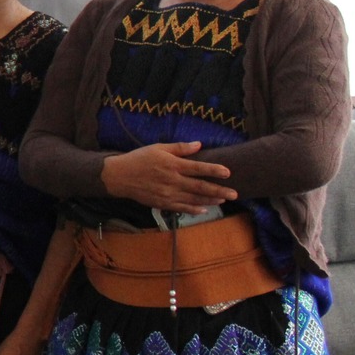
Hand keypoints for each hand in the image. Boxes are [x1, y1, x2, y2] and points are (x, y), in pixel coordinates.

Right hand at [100, 142, 235, 213]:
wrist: (119, 176)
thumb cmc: (139, 158)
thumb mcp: (158, 148)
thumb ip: (180, 148)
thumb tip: (199, 145)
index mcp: (172, 165)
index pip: (197, 168)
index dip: (214, 170)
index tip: (228, 172)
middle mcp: (172, 180)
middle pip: (200, 186)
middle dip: (219, 190)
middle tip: (235, 193)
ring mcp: (168, 194)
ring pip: (193, 198)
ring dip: (210, 200)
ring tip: (224, 200)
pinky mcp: (162, 203)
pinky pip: (182, 207)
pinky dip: (194, 209)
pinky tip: (205, 209)